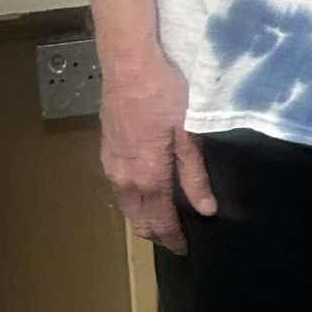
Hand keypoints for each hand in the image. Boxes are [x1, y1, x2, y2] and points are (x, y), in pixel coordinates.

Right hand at [99, 50, 217, 252]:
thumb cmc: (164, 92)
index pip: (160, 221)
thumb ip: (194, 173)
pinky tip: (143, 189)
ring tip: (161, 217)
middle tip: (174, 238)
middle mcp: (124, 177)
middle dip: (156, 233)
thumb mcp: (188, 132)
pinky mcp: (106, 148)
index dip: (172, 239)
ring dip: (142, 216)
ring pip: (125, 204)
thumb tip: (205, 209)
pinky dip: (131, 198)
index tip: (184, 249)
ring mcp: (111, 163)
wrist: (129, 62)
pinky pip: (118, 186)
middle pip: (138, 219)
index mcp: (148, 177)